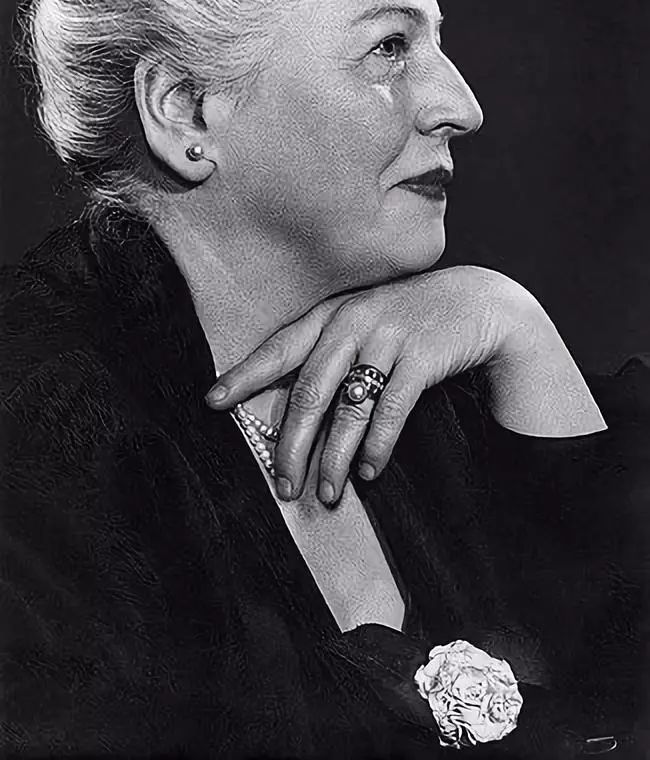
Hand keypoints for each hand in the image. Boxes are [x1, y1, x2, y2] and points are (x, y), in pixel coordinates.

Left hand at [206, 267, 606, 502]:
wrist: (477, 301)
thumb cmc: (411, 319)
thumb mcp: (366, 321)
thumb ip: (331, 351)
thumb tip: (296, 412)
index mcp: (334, 314)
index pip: (280, 348)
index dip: (245, 376)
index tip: (212, 402)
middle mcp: (355, 321)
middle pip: (310, 390)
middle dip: (292, 443)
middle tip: (283, 484)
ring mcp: (390, 337)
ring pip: (350, 407)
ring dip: (334, 456)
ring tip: (325, 493)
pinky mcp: (423, 357)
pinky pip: (393, 410)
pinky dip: (378, 445)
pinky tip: (368, 471)